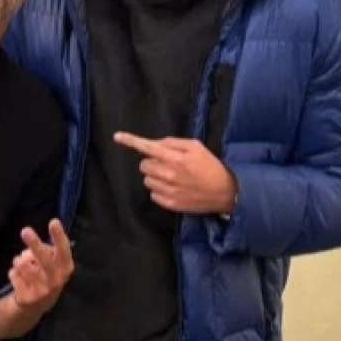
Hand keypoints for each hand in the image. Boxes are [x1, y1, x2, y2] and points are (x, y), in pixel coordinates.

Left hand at [7, 220, 73, 310]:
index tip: (53, 221)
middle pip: (44, 259)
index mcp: (65, 269)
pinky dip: (13, 273)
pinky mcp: (27, 298)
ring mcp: (41, 291)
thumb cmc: (46, 276)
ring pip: (23, 265)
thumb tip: (33, 245)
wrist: (37, 306)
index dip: (59, 236)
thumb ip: (48, 251)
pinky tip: (18, 278)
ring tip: (21, 263)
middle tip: (25, 231)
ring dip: (18, 260)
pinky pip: (13, 275)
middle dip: (34, 244)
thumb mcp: (54, 264)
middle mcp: (56, 281)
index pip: (64, 250)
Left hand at [113, 132, 236, 214]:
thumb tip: (156, 144)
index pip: (147, 147)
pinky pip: (153, 194)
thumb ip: (173, 143)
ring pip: (147, 180)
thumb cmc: (210, 166)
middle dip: (152, 163)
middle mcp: (168, 174)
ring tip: (172, 177)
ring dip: (155, 177)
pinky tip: (174, 189)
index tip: (116, 137)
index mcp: (175, 157)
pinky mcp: (169, 204)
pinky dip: (159, 190)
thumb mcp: (196, 147)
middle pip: (144, 165)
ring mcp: (168, 190)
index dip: (131, 141)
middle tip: (168, 164)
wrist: (223, 192)